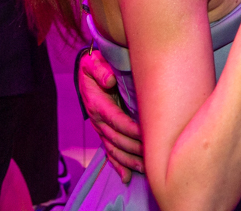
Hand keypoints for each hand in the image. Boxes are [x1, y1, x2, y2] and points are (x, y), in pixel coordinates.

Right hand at [79, 49, 144, 180]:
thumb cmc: (95, 65)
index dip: (130, 129)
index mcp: (97, 104)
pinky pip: (110, 152)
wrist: (88, 71)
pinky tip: (127, 176)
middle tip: (152, 154)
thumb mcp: (93, 62)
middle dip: (134, 148)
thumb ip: (100, 69)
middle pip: (117, 139)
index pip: (116, 120)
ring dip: (129, 160)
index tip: (145, 134)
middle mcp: (98, 120)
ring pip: (115, 149)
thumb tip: (109, 80)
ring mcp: (101, 128)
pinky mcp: (104, 132)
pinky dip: (118, 165)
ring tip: (145, 168)